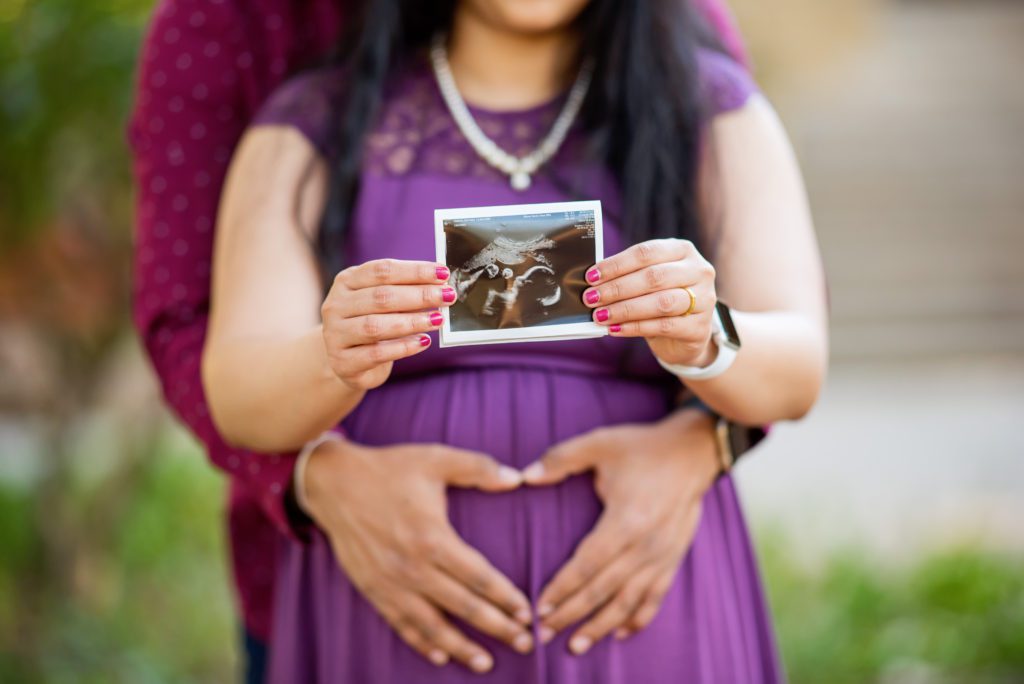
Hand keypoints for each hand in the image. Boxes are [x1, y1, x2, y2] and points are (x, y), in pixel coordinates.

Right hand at [302, 438, 533, 672]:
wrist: (334, 482)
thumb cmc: (390, 469)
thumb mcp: (436, 459)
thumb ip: (479, 468)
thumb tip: (518, 477)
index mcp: (433, 538)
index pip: (479, 577)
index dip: (506, 597)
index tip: (527, 612)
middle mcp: (413, 567)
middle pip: (463, 606)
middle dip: (497, 628)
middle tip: (524, 644)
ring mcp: (390, 583)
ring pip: (432, 625)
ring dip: (461, 647)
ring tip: (486, 663)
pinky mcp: (372, 589)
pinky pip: (400, 624)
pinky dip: (421, 642)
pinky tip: (439, 656)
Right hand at [321, 258, 454, 389]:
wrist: (346, 361)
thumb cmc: (370, 324)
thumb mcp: (380, 302)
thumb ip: (404, 291)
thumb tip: (441, 285)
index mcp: (346, 281)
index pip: (382, 271)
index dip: (414, 271)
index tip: (443, 273)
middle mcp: (336, 305)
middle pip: (381, 297)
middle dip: (419, 296)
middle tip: (447, 296)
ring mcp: (335, 335)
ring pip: (376, 325)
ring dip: (412, 322)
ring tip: (437, 319)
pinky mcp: (343, 362)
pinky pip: (376, 353)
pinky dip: (403, 347)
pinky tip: (423, 342)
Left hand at [521, 409, 720, 652]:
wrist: (693, 452)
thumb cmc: (641, 447)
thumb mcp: (599, 443)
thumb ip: (561, 459)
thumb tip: (524, 475)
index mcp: (627, 519)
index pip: (587, 564)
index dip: (563, 588)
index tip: (540, 606)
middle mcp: (647, 544)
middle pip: (604, 589)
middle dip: (572, 614)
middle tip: (544, 633)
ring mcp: (663, 554)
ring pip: (629, 601)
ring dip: (601, 625)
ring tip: (576, 646)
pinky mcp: (674, 558)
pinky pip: (656, 597)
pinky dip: (638, 618)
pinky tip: (619, 633)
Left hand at [583, 239, 718, 367]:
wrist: (687, 334)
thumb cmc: (662, 299)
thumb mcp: (649, 281)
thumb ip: (628, 275)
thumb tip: (593, 280)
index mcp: (683, 250)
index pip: (646, 252)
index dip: (617, 264)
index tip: (591, 276)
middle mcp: (698, 271)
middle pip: (653, 277)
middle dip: (617, 288)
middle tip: (591, 298)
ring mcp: (704, 299)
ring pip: (661, 302)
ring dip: (625, 309)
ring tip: (600, 315)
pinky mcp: (699, 327)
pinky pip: (663, 326)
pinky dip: (635, 327)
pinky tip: (615, 329)